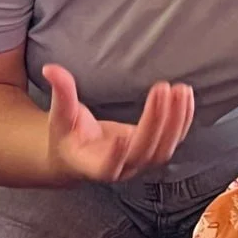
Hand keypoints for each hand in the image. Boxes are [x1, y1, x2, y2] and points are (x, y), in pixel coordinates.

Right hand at [44, 64, 194, 182]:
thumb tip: (50, 69)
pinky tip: (186, 97)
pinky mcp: (153, 150)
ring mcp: (140, 162)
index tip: (120, 139)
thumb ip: (61, 93)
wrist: (80, 155)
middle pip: (144, 152)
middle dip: (156, 122)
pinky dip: (183, 120)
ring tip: (181, 91)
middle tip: (161, 90)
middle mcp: (121, 168)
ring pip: (164, 149)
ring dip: (176, 121)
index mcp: (93, 165)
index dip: (115, 157)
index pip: (107, 167)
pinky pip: (174, 140)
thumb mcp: (60, 116)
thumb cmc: (67, 136)